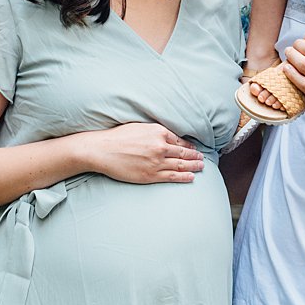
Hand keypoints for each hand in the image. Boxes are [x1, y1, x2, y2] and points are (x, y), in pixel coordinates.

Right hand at [84, 122, 203, 184]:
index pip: (180, 140)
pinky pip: (172, 176)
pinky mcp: (151, 175)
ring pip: (181, 165)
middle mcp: (161, 146)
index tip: (194, 148)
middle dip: (195, 156)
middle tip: (202, 158)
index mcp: (159, 132)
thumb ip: (157, 132)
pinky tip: (191, 177)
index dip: (189, 145)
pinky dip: (184, 177)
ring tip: (201, 167)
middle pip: (183, 152)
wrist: (102, 150)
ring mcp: (157, 162)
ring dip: (193, 166)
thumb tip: (169, 136)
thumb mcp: (141, 127)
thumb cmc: (118, 137)